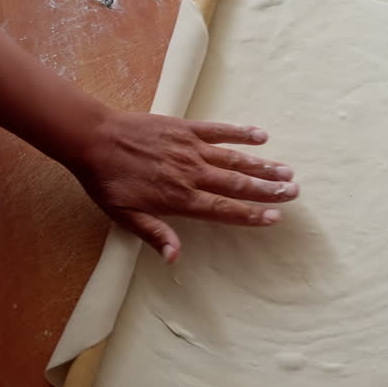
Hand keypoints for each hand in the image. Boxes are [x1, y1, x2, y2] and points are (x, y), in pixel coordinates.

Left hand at [68, 111, 298, 262]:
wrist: (93, 139)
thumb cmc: (107, 181)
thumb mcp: (125, 216)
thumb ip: (154, 234)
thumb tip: (175, 258)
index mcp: (179, 199)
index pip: (224, 209)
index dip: (251, 214)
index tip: (275, 217)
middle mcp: (191, 174)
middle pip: (238, 184)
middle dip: (268, 189)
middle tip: (294, 192)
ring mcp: (191, 149)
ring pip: (234, 159)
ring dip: (263, 166)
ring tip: (287, 171)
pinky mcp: (186, 128)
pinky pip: (219, 130)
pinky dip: (241, 133)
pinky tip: (262, 136)